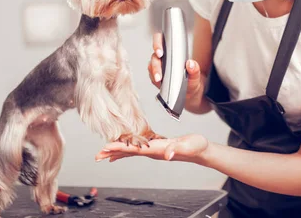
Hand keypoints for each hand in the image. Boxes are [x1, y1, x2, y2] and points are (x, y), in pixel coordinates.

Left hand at [95, 134, 209, 163]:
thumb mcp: (189, 145)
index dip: (120, 148)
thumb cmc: (197, 147)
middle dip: (113, 152)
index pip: (135, 149)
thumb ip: (178, 148)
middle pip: (129, 153)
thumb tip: (167, 154)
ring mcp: (154, 151)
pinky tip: (120, 152)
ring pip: (131, 152)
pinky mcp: (156, 148)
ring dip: (117, 152)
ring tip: (103, 154)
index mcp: (158, 149)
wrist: (202, 151)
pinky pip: (137, 149)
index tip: (107, 148)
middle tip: (98, 155)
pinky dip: (126, 150)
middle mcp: (153, 152)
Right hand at [147, 32, 203, 99]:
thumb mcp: (196, 74)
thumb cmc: (191, 79)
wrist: (189, 91)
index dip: (158, 44)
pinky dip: (154, 78)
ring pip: (151, 65)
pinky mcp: (155, 75)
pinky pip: (151, 75)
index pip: (162, 41)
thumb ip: (194, 69)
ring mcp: (159, 66)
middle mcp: (164, 57)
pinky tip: (159, 82)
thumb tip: (191, 64)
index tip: (160, 52)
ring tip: (159, 79)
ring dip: (154, 72)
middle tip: (159, 70)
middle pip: (155, 55)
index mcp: (173, 51)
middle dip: (155, 62)